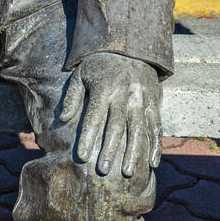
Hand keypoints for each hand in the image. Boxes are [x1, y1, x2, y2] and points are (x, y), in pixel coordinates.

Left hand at [60, 52, 161, 187]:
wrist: (131, 47)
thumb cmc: (99, 66)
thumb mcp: (81, 73)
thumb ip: (72, 96)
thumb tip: (62, 119)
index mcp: (106, 86)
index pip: (95, 115)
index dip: (88, 136)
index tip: (81, 156)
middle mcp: (126, 94)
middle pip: (117, 126)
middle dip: (110, 150)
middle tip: (102, 171)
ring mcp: (142, 99)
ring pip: (139, 129)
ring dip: (134, 153)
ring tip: (126, 173)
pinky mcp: (154, 103)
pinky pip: (157, 127)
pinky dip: (156, 146)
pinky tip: (152, 164)